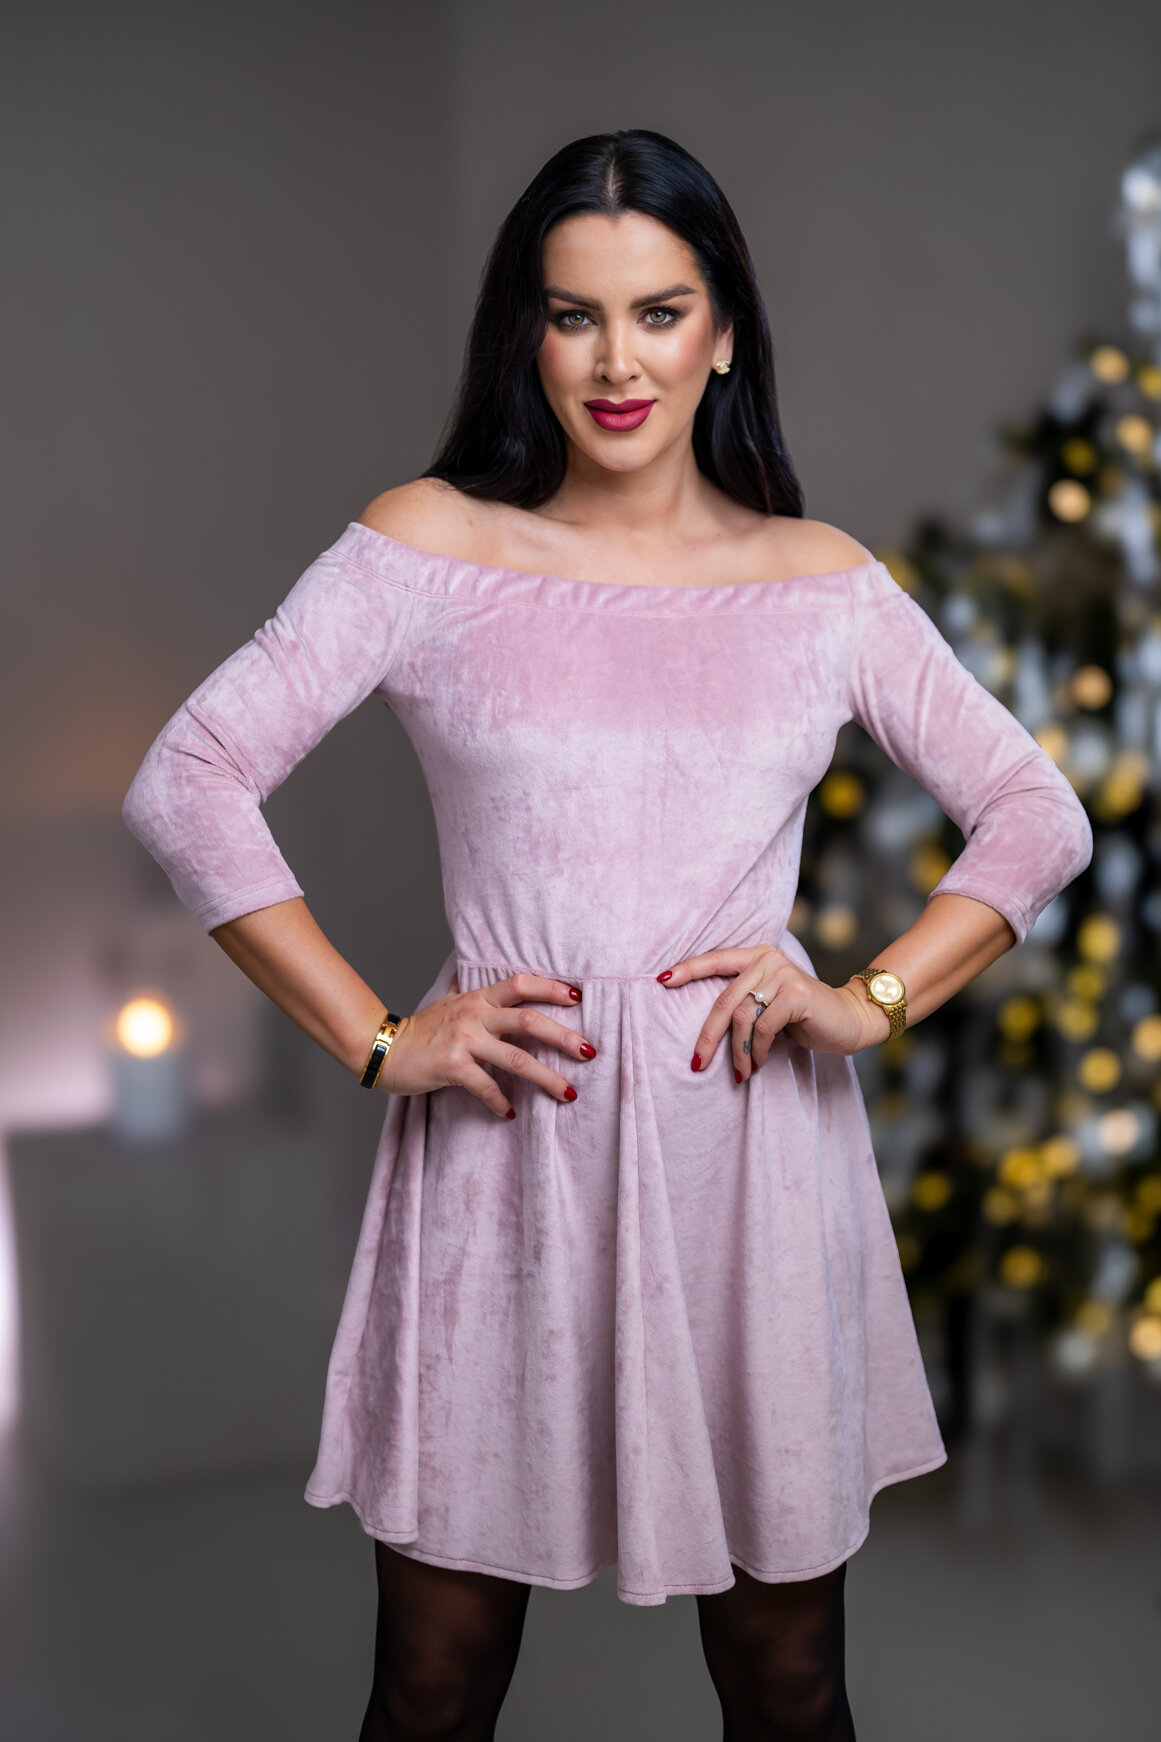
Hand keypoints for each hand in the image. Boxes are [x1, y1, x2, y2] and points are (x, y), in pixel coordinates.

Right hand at [375, 969, 597, 1117]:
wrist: (383, 1049)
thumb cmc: (420, 1029)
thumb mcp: (448, 1001)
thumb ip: (470, 990)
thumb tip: (482, 975)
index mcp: (477, 999)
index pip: (520, 984)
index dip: (550, 988)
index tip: (577, 997)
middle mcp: (474, 1016)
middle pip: (530, 1021)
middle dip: (564, 1037)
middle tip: (589, 1051)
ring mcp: (464, 1041)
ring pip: (517, 1058)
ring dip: (547, 1078)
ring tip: (569, 1093)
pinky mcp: (452, 1067)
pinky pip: (486, 1087)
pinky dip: (501, 1102)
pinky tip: (511, 1113)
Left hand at [658, 944, 888, 1079]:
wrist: (848, 1020)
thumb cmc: (803, 1016)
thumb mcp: (768, 1003)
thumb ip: (743, 1001)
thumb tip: (705, 1026)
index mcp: (757, 956)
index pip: (716, 959)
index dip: (688, 969)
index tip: (661, 980)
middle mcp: (768, 959)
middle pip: (724, 1001)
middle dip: (708, 1036)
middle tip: (697, 1063)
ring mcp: (783, 974)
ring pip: (742, 1017)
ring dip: (739, 1052)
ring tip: (742, 1073)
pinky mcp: (797, 994)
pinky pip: (764, 1028)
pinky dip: (759, 1051)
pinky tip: (760, 1065)